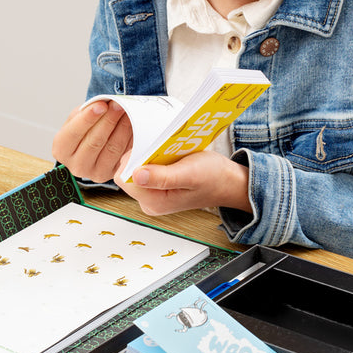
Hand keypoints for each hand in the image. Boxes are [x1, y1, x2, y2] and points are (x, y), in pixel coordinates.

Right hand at [51, 100, 132, 182]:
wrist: (91, 146)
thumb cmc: (83, 130)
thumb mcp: (78, 118)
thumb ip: (87, 111)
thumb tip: (105, 102)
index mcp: (61, 150)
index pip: (74, 133)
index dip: (88, 118)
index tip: (102, 105)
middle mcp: (76, 165)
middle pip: (94, 142)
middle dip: (108, 120)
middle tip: (118, 105)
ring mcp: (95, 173)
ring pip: (112, 149)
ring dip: (122, 128)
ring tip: (128, 112)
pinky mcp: (113, 174)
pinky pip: (124, 156)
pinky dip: (130, 139)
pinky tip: (135, 126)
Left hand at [118, 150, 251, 215]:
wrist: (227, 182)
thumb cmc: (213, 177)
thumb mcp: (189, 174)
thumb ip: (162, 177)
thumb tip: (136, 175)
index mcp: (154, 202)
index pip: (125, 178)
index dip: (133, 160)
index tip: (152, 149)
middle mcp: (150, 202)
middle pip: (128, 174)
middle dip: (141, 157)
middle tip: (162, 150)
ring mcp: (152, 196)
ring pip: (135, 170)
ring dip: (148, 156)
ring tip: (168, 153)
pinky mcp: (156, 188)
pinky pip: (145, 170)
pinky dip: (154, 159)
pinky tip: (169, 157)